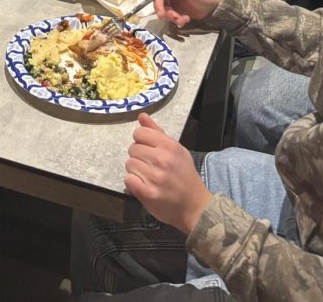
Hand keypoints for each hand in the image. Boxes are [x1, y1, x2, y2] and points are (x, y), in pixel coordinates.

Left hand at [124, 112, 211, 235]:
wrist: (194, 206)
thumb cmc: (184, 176)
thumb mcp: (176, 149)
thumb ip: (156, 132)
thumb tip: (142, 116)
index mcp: (170, 146)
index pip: (140, 133)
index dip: (141, 141)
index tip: (148, 149)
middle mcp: (162, 159)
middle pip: (132, 149)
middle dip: (139, 156)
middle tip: (150, 166)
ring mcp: (154, 176)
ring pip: (129, 164)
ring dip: (136, 170)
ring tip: (148, 176)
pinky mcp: (147, 192)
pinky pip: (128, 179)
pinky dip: (133, 183)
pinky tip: (143, 185)